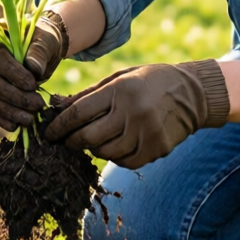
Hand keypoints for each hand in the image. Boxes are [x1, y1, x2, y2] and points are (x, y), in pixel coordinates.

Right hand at [0, 10, 69, 130]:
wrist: (38, 49)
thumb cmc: (41, 40)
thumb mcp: (46, 39)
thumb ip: (40, 51)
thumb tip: (34, 69)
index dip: (11, 72)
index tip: (32, 84)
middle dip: (12, 95)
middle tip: (36, 104)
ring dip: (6, 110)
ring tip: (29, 119)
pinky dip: (0, 118)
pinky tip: (15, 125)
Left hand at [44, 59, 229, 168]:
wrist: (191, 93)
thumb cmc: (148, 81)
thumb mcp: (120, 78)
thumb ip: (90, 94)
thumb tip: (58, 107)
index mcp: (120, 90)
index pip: (79, 113)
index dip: (59, 126)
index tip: (48, 133)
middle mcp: (133, 112)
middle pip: (89, 137)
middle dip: (72, 141)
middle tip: (66, 141)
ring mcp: (146, 133)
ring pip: (105, 153)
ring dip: (94, 149)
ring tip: (94, 140)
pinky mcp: (156, 149)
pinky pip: (125, 162)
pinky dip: (115, 156)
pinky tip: (116, 145)